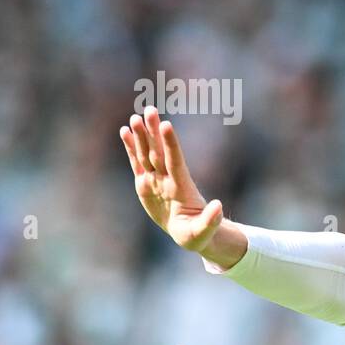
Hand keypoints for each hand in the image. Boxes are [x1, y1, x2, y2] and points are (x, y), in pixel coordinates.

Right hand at [119, 106, 223, 252]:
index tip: (167, 125)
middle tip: (150, 110)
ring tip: (136, 117)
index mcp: (181, 188)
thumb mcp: (204, 231)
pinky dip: (131, 148)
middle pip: (158, 152)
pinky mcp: (145, 184)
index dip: (170, 144)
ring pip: (146, 154)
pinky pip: (136, 163)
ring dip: (142, 136)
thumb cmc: (199, 234)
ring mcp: (156, 180)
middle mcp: (167, 179)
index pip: (175, 161)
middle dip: (154, 132)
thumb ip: (211, 220)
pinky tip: (125, 131)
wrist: (189, 232)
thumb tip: (219, 206)